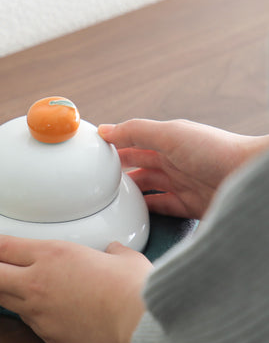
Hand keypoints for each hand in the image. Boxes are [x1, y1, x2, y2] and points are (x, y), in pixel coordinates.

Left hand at [0, 233, 151, 342]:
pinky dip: (22, 313)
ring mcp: (38, 313)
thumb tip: (114, 251)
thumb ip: (112, 252)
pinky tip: (24, 311)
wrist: (139, 326)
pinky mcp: (48, 337)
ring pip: (0, 299)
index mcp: (51, 255)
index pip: (2, 246)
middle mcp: (36, 282)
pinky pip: (28, 323)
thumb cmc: (131, 288)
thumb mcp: (123, 258)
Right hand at [99, 119, 268, 218]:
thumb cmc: (215, 151)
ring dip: (129, 190)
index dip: (114, 143)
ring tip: (108, 197)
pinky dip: (145, 209)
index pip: (133, 140)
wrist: (249, 179)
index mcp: (168, 140)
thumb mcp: (170, 134)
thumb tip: (104, 129)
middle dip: (117, 169)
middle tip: (94, 177)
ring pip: (146, 187)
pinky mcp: (188, 206)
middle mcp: (173, 160)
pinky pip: (160, 207)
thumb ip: (136, 131)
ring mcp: (180, 183)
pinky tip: (131, 212)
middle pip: (138, 164)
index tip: (92, 151)